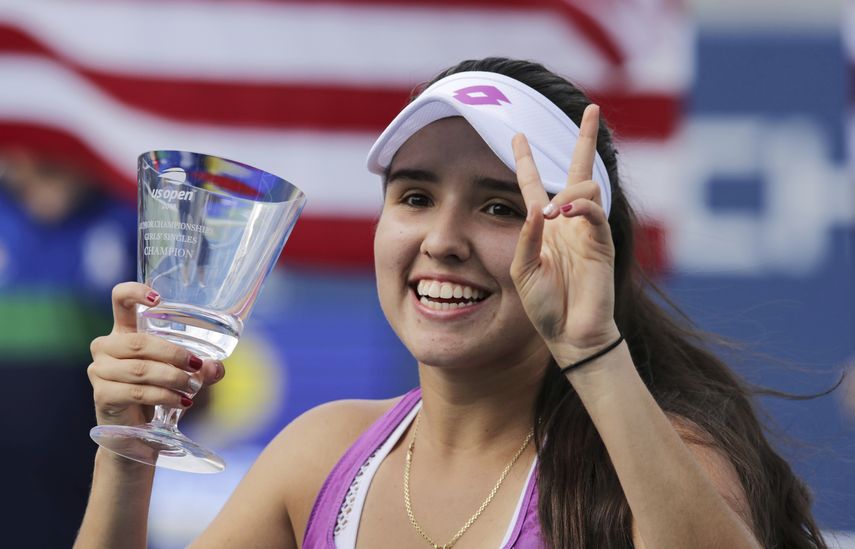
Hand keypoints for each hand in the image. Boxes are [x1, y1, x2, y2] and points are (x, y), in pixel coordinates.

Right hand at [87, 282, 224, 426]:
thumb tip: (216, 366)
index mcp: (123, 331)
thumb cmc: (157, 394)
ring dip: (173, 377)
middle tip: (196, 365)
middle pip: (139, 342)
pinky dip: (164, 396)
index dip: (134, 292)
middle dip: (173, 354)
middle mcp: (106, 347)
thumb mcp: (181, 375)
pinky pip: (137, 392)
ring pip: (141, 369)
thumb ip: (200, 368)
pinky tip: (182, 402)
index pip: (120, 300)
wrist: (136, 434)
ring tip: (193, 387)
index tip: (158, 299)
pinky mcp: (102, 395)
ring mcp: (99, 371)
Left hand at [510, 104, 619, 354]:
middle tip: (592, 108)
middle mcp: (567, 221)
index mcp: (545, 227)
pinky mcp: (602, 242)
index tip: (517, 134)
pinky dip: (580, 206)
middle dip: (585, 138)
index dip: (527, 160)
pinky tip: (564, 213)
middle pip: (578, 169)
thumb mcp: (522, 270)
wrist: (570, 334)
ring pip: (587, 186)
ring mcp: (587, 229)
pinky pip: (595, 210)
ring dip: (568, 192)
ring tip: (552, 214)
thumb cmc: (544, 307)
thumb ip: (527, 238)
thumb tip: (537, 207)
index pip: (535, 184)